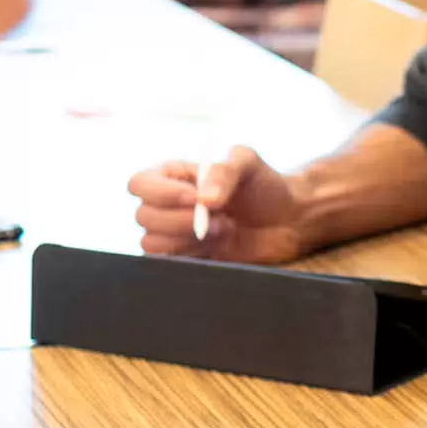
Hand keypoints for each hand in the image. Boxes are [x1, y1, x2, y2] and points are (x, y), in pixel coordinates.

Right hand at [132, 145, 304, 264]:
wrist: (287, 220)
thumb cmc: (265, 186)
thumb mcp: (249, 164)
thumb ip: (225, 171)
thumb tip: (204, 199)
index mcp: (173, 176)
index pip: (139, 183)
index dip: (161, 193)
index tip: (196, 198)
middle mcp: (167, 205)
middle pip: (143, 216)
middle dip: (181, 220)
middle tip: (219, 216)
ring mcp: (175, 234)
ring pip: (152, 243)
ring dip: (188, 239)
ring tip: (223, 228)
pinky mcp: (187, 257)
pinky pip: (168, 264)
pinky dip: (191, 255)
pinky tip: (218, 246)